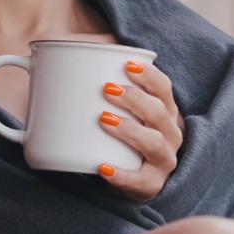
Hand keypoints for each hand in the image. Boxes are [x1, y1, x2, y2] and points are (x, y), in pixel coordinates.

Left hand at [97, 60, 183, 201]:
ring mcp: (163, 161)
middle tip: (107, 89)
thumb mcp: (117, 106)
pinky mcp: (151, 186)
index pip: (164, 89)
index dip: (149, 75)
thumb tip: (63, 48)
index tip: (127, 65)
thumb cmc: (122, 134)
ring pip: (154, 143)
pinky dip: (122, 175)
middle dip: (135, 99)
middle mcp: (170, 134)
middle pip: (159, 113)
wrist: (131, 179)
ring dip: (130, 129)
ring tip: (104, 119)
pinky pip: (140, 181)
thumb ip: (99, 77)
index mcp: (165, 111)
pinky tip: (103, 167)